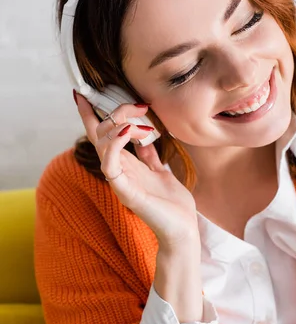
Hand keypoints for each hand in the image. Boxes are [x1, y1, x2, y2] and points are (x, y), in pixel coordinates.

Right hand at [75, 94, 199, 249]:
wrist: (183, 229)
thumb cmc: (173, 204)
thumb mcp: (161, 172)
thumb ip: (150, 156)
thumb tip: (146, 139)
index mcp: (125, 164)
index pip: (102, 135)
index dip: (90, 115)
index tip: (83, 94)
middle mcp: (118, 170)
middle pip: (101, 133)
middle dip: (115, 112)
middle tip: (140, 106)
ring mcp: (119, 181)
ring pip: (102, 144)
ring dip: (120, 125)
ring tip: (142, 124)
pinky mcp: (125, 191)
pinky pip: (110, 164)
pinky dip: (116, 144)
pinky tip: (129, 132)